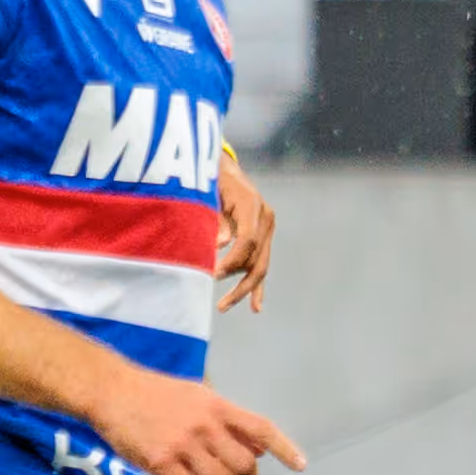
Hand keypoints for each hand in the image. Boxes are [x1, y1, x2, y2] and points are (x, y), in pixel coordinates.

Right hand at [95, 373, 303, 474]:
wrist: (111, 391)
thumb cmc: (155, 393)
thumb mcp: (199, 397)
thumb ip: (228, 422)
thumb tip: (260, 450)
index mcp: (218, 407)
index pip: (262, 429)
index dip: (286, 448)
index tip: (301, 465)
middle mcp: (206, 426)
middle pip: (244, 465)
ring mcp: (183, 445)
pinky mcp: (160, 462)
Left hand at [213, 149, 277, 312]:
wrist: (223, 167)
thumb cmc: (209, 178)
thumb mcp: (208, 194)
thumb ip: (215, 219)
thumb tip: (218, 246)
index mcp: (252, 204)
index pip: (248, 241)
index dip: (232, 260)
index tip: (212, 275)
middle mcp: (265, 218)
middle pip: (258, 258)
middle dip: (239, 282)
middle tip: (219, 303)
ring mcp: (267, 229)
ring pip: (260, 265)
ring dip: (244, 288)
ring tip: (223, 306)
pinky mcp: (263, 237)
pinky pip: (261, 264)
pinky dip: (257, 286)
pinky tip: (255, 307)